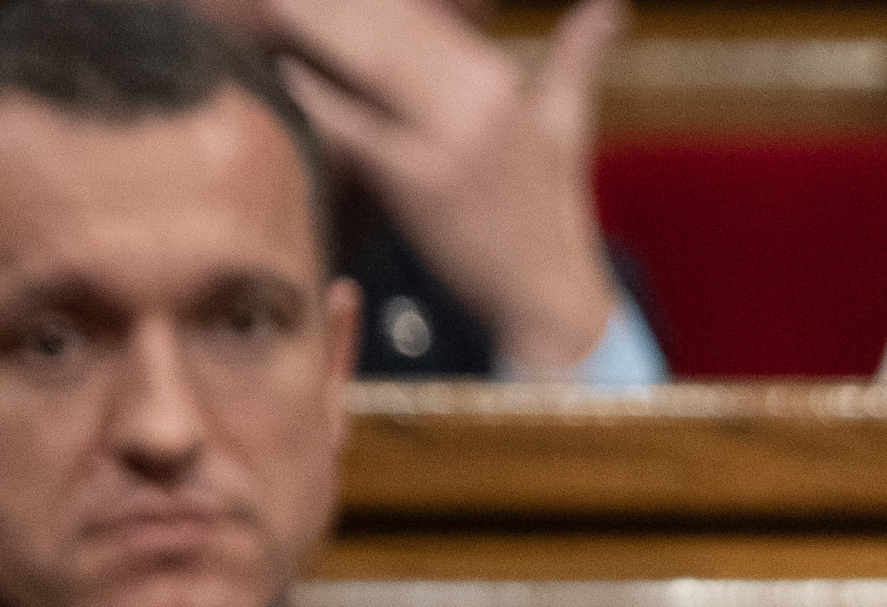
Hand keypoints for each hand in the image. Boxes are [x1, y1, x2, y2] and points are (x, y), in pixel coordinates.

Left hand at [268, 0, 626, 375]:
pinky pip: (356, 128)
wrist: (552, 297)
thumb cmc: (551, 213)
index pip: (422, 16)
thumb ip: (580, 57)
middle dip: (333, 5)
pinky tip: (285, 71)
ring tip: (274, 3)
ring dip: (316, 25)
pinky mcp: (422, 183)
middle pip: (389, 28)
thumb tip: (612, 9)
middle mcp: (481, 102)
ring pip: (371, 61)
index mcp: (504, 81)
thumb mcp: (568, 125)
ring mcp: (452, 142)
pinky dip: (318, 97)